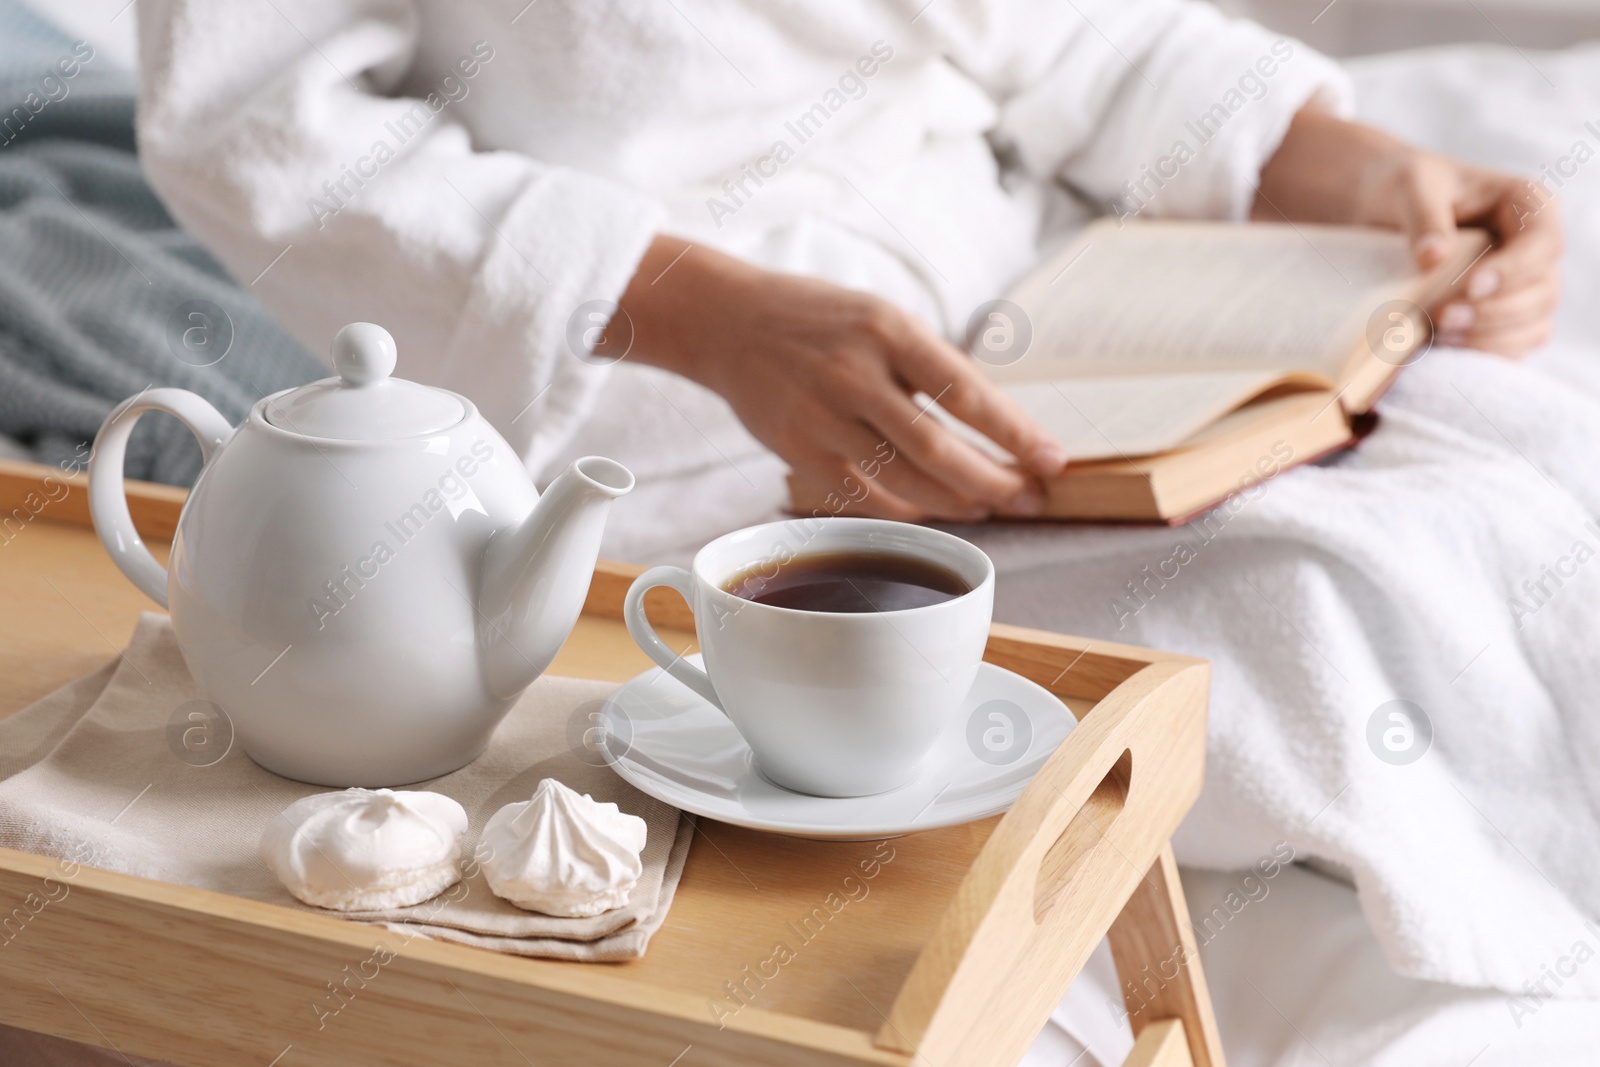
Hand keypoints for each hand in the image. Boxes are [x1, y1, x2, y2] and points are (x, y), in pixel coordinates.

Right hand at [616, 236, 1065, 520]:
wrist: (727, 324)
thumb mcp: (881, 318)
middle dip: (994, 481)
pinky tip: (931, 508)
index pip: (966, 393)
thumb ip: (929, 367)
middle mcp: (855, 374)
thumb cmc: (820, 320)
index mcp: (888, 330)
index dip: (1015, 434)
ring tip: (989, 504)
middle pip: (939, 448)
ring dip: (956, 500)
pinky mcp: (797, 451)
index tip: (1052, 459)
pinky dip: (905, 508)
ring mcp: (823, 417)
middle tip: (1030, 497)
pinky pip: (863, 496)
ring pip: (905, 480)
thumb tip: (995, 426)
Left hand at [1257, 107, 1562, 357]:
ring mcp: (1522, 287)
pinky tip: (1442, 353)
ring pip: (1533, 326)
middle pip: (1543, 292)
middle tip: (1441, 319)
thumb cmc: (1405, 188)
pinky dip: (1480, 355)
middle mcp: (1534, 249)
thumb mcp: (1411, 186)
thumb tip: (1434, 259)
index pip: (1544, 243)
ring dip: (1488, 340)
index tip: (1473, 287)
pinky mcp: (1501, 318)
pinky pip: (1509, 348)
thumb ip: (1424, 217)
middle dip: (1495, 313)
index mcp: (1528, 206)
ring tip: (1437, 337)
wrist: (1386, 211)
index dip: (1515, 270)